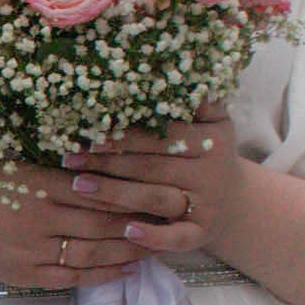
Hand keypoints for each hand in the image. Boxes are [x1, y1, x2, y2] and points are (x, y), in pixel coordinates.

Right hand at [0, 159, 148, 293]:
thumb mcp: (20, 165)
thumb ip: (61, 169)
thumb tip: (110, 166)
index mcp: (39, 185)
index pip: (98, 191)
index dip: (132, 194)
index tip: (160, 191)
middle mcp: (38, 218)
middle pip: (101, 223)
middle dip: (139, 223)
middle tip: (170, 220)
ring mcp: (32, 250)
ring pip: (92, 252)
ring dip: (127, 250)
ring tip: (155, 245)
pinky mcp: (27, 274)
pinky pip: (73, 277)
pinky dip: (103, 274)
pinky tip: (127, 269)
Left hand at [62, 115, 244, 265]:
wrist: (235, 201)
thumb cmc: (206, 153)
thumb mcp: (211, 122)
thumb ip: (193, 101)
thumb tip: (167, 66)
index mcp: (211, 139)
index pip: (162, 134)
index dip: (125, 133)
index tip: (89, 133)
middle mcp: (210, 171)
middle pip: (152, 166)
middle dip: (108, 162)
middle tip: (69, 158)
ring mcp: (206, 204)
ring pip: (156, 198)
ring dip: (116, 194)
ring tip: (78, 186)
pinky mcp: (202, 233)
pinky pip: (176, 238)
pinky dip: (153, 237)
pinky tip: (127, 231)